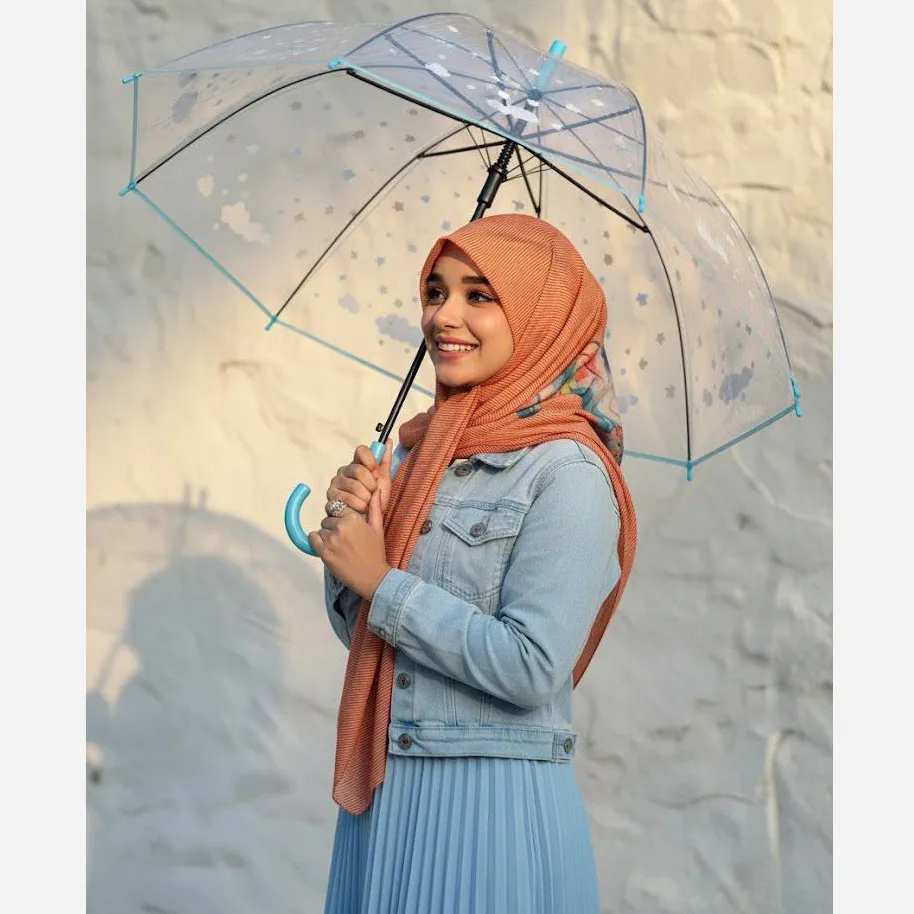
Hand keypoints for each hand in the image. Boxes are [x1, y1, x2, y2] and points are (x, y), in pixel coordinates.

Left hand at [310, 449, 392, 599]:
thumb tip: (376, 489)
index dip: (341, 519)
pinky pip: (312, 539)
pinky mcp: (324, 552)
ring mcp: (331, 540)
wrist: (373, 577)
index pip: (337, 509)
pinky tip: (329, 550)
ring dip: (326, 537)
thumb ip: (375, 507)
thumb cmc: (376, 553)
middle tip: (345, 542)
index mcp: (353, 518)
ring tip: (340, 548)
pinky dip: (317, 543)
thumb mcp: (378, 527)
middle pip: (327, 520)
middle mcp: (341, 526)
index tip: (347, 530)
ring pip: (320, 530)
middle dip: (333, 528)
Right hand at [325, 442, 392, 515]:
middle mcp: (344, 470)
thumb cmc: (376, 500)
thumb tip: (389, 441)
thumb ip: (385, 461)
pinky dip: (358, 505)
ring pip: (353, 485)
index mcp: (357, 464)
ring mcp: (336, 483)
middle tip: (373, 493)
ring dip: (366, 498)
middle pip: (358, 470)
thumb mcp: (384, 480)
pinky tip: (361, 509)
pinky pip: (346, 498)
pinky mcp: (331, 496)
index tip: (376, 473)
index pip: (361, 450)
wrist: (369, 520)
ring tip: (368, 503)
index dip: (371, 462)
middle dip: (371, 485)